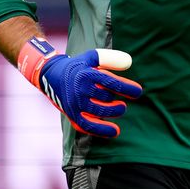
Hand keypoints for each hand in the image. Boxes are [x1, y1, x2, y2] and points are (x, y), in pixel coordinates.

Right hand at [16, 37, 142, 137]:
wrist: (51, 75)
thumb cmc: (78, 66)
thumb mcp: (92, 57)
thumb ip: (111, 58)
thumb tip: (129, 62)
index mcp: (87, 73)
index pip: (111, 82)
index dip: (127, 88)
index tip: (138, 92)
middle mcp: (80, 89)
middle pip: (106, 98)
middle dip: (118, 102)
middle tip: (122, 103)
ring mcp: (75, 102)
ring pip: (99, 111)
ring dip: (113, 113)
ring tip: (120, 109)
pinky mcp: (71, 113)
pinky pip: (87, 125)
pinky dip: (101, 130)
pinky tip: (115, 131)